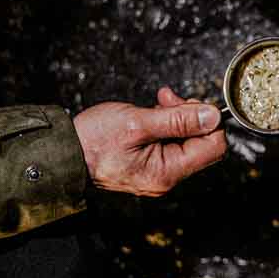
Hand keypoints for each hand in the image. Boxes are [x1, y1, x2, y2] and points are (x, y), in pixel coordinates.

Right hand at [73, 87, 225, 196]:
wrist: (65, 152)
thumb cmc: (94, 140)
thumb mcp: (138, 122)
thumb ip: (178, 120)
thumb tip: (212, 116)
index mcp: (166, 172)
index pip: (213, 147)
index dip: (208, 121)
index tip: (189, 104)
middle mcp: (166, 178)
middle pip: (202, 144)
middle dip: (190, 116)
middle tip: (168, 99)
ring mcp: (158, 173)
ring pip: (187, 141)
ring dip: (177, 117)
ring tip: (158, 102)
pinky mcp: (150, 166)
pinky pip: (171, 144)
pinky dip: (166, 125)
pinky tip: (154, 112)